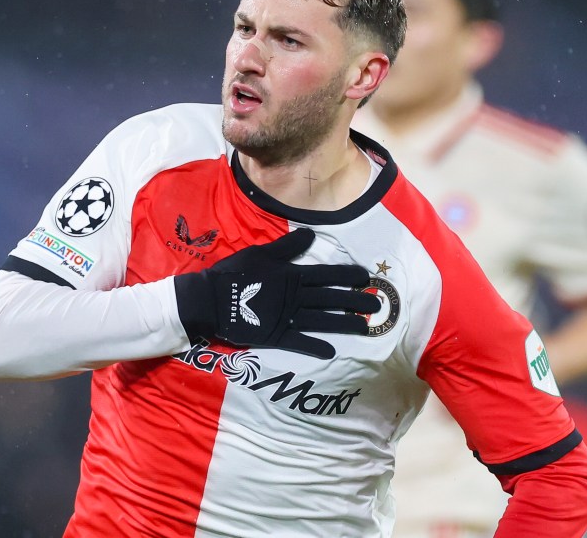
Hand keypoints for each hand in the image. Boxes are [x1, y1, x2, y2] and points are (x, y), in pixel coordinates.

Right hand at [173, 228, 379, 358]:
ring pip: (323, 321)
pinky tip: (332, 352)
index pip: (327, 274)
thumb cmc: (233, 274)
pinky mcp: (275, 336)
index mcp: (292, 275)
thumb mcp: (260, 253)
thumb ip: (287, 247)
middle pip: (332, 298)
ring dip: (344, 324)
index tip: (366, 276)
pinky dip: (316, 347)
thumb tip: (312, 233)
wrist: (209, 300)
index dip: (347, 275)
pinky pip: (300, 342)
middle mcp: (295, 297)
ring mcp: (287, 317)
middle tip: (377, 304)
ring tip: (365, 329)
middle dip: (355, 300)